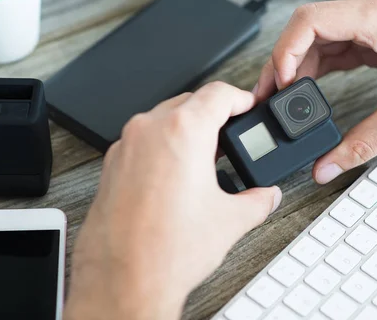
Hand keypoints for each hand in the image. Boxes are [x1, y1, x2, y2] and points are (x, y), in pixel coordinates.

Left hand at [64, 82, 281, 319]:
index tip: (248, 107)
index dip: (241, 97)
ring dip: (186, 130)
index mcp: (183, 132)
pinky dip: (162, 147)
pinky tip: (175, 176)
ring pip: (162, 119)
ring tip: (205, 159)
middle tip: (231, 137)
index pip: (218, 93)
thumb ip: (257, 200)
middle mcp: (149, 130)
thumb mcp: (229, 221)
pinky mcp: (111, 165)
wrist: (122, 283)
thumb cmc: (165, 252)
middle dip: (214, 115)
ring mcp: (125, 146)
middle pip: (189, 101)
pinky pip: (142, 141)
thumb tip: (265, 195)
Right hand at [255, 0, 376, 183]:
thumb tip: (326, 166)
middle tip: (272, 97)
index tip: (280, 86)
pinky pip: (340, 43)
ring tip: (289, 98)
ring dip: (303, 66)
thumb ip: (359, 145)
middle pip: (308, 28)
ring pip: (321, 36)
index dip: (284, 53)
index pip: (308, 22)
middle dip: (286, 63)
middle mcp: (374, 10)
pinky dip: (323, 66)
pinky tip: (314, 89)